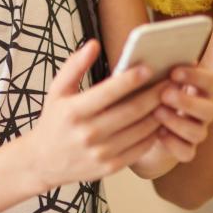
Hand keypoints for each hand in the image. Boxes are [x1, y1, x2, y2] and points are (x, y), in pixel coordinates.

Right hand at [28, 40, 163, 189]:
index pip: (109, 92)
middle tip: (170, 81)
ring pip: (140, 130)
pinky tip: (160, 119)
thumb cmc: (54, 121)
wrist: (43, 162)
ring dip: (159, 112)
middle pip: (132, 111)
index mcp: (74, 112)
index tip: (149, 67)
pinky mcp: (110, 167)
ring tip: (170, 98)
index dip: (131, 79)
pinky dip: (153, 133)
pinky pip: (140, 148)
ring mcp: (101, 153)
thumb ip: (75, 65)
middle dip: (154, 94)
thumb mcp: (57, 90)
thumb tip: (93, 44)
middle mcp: (88, 134)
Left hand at [152, 64, 212, 161]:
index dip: (196, 77)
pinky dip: (173, 143)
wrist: (143, 121)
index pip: (211, 82)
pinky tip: (158, 133)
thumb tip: (145, 56)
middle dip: (187, 102)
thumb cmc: (150, 91)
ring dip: (178, 122)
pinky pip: (187, 152)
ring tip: (156, 112)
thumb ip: (155, 69)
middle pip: (210, 110)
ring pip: (199, 133)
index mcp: (201, 89)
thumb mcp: (151, 79)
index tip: (174, 71)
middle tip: (164, 94)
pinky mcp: (186, 150)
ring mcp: (197, 131)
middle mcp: (204, 111)